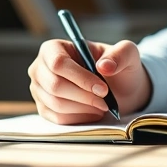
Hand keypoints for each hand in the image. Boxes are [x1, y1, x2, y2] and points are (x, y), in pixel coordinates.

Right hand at [28, 39, 150, 124]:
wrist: (117, 88)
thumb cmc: (117, 67)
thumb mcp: (126, 54)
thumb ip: (120, 54)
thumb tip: (104, 66)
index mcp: (54, 48)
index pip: (58, 63)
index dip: (80, 77)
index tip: (103, 89)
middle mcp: (41, 68)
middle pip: (55, 85)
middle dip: (84, 96)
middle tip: (105, 101)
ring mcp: (40, 89)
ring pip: (56, 104)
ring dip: (83, 108)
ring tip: (101, 105)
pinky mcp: (44, 108)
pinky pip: (57, 118)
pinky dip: (79, 118)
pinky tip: (93, 112)